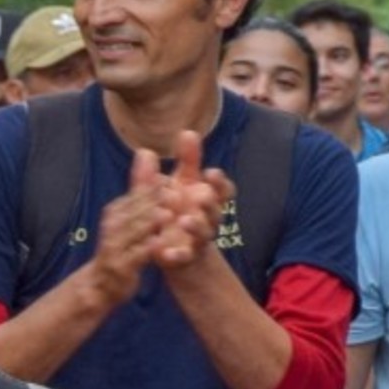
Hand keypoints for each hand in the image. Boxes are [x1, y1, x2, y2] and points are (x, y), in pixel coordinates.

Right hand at [86, 153, 166, 306]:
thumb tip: (146, 150)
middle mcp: (114, 224)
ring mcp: (115, 245)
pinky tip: (162, 244)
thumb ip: (141, 184)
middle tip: (178, 196)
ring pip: (136, 231)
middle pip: (138, 209)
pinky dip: (149, 248)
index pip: (138, 193)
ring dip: (151, 223)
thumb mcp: (130, 212)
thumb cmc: (123, 242)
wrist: (103, 283)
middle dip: (156, 202)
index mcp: (119, 209)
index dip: (157, 187)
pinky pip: (136, 255)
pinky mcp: (120, 265)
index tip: (175, 180)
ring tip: (170, 216)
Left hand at [154, 131, 233, 269]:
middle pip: (216, 210)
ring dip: (196, 226)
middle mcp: (207, 218)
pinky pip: (183, 257)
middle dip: (211, 203)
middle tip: (202, 196)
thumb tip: (187, 131)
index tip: (211, 173)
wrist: (175, 250)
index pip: (223, 189)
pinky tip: (165, 251)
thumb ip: (185, 161)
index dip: (220, 183)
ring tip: (185, 219)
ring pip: (204, 233)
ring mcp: (196, 239)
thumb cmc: (180, 210)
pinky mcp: (183, 257)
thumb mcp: (181, 183)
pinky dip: (176, 255)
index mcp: (207, 198)